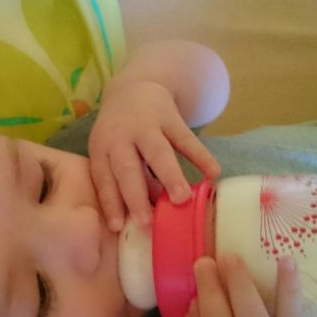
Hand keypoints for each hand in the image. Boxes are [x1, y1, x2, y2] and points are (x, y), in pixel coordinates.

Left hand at [89, 79, 219, 230]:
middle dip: (136, 196)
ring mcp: (146, 127)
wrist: (133, 88)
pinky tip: (213, 172)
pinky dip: (200, 155)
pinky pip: (186, 139)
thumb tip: (145, 215)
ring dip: (170, 176)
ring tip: (182, 199)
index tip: (117, 227)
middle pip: (127, 169)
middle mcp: (121, 138)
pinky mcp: (170, 118)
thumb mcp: (114, 153)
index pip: (104, 180)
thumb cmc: (121, 134)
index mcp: (102, 150)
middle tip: (146, 222)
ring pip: (158, 153)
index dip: (111, 203)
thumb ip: (128, 182)